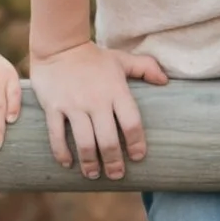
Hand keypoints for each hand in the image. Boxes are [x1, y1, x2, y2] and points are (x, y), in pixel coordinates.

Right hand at [28, 40, 167, 177]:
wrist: (59, 45)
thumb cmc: (93, 56)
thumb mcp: (121, 59)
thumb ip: (145, 68)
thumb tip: (165, 81)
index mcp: (116, 91)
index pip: (132, 123)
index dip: (137, 144)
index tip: (139, 157)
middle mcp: (96, 100)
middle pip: (108, 139)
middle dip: (114, 162)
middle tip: (116, 175)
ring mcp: (73, 105)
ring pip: (84, 142)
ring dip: (90, 163)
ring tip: (93, 174)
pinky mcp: (53, 107)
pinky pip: (57, 135)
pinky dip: (62, 153)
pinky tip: (68, 164)